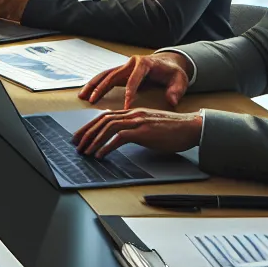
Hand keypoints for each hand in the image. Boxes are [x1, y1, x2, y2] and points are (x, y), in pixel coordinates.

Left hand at [72, 108, 202, 157]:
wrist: (191, 127)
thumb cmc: (173, 129)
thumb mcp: (149, 125)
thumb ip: (136, 127)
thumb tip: (121, 135)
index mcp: (133, 112)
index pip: (106, 116)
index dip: (90, 125)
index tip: (81, 135)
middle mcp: (133, 114)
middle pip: (102, 120)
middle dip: (86, 132)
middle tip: (76, 143)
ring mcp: (138, 122)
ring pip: (108, 127)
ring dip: (93, 140)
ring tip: (85, 151)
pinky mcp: (143, 132)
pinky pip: (119, 138)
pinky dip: (107, 146)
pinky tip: (100, 154)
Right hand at [77, 52, 192, 108]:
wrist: (169, 63)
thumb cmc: (173, 72)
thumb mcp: (180, 80)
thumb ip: (176, 91)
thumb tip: (171, 101)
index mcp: (144, 64)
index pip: (134, 80)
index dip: (129, 94)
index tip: (126, 108)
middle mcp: (131, 63)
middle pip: (113, 75)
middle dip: (102, 88)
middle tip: (92, 100)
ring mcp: (124, 66)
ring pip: (105, 75)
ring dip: (93, 85)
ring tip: (82, 96)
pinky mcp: (121, 72)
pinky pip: (105, 77)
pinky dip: (95, 84)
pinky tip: (86, 93)